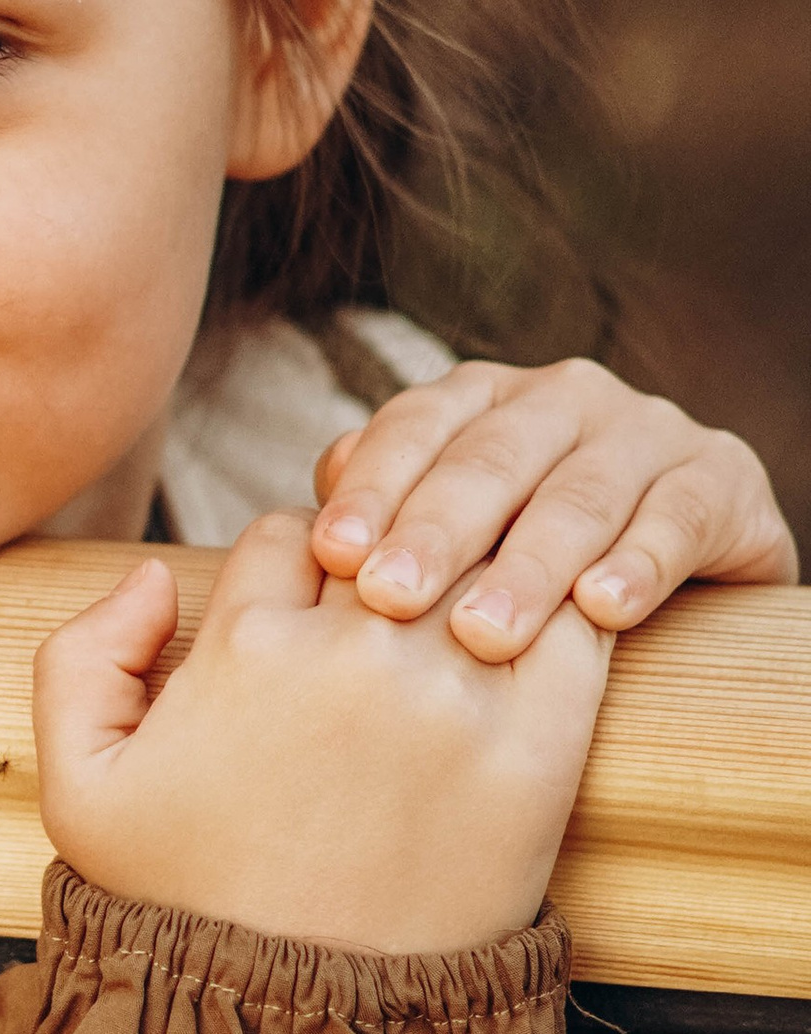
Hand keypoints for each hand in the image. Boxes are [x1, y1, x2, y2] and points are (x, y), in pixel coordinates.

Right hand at [35, 513, 611, 952]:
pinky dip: (560, 623)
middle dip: (387, 566)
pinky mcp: (539, 747)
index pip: (290, 534)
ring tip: (460, 640)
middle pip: (392, 534)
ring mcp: (453, 695)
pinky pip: (576, 625)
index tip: (305, 628)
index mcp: (244, 646)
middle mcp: (353, 654)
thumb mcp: (77, 793)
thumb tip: (157, 572)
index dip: (295, 571)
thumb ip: (79, 660)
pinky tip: (531, 661)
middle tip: (389, 630)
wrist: (298, 1029)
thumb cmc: (185, 909)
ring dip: (477, 584)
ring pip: (484, 562)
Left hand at [309, 355, 793, 658]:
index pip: (415, 427)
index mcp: (481, 401)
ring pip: (579, 494)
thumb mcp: (452, 540)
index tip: (330, 557)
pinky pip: (678, 518)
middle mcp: (562, 399)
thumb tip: (311, 523)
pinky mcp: (721, 479)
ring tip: (482, 634)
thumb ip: (385, 519)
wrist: (670, 581)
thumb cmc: (520, 568)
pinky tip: (601, 612)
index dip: (373, 487)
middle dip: (436, 532)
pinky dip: (640, 563)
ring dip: (530, 565)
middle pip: (490, 459)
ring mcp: (646, 432)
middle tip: (389, 602)